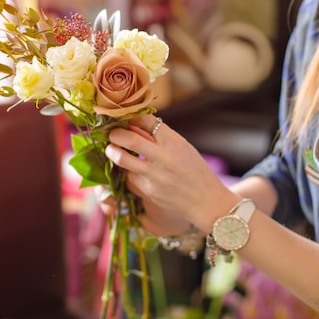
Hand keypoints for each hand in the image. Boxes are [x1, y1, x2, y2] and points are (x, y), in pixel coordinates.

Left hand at [104, 114, 240, 231]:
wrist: (206, 200)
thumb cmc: (195, 170)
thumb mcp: (183, 148)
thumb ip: (160, 138)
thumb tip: (134, 126)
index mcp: (174, 142)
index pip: (146, 121)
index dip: (132, 117)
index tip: (125, 118)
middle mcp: (164, 157)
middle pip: (129, 139)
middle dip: (115, 134)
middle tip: (112, 135)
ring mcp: (155, 176)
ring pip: (123, 160)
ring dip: (114, 153)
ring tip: (112, 150)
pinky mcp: (148, 192)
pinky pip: (129, 178)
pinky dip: (126, 171)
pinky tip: (129, 169)